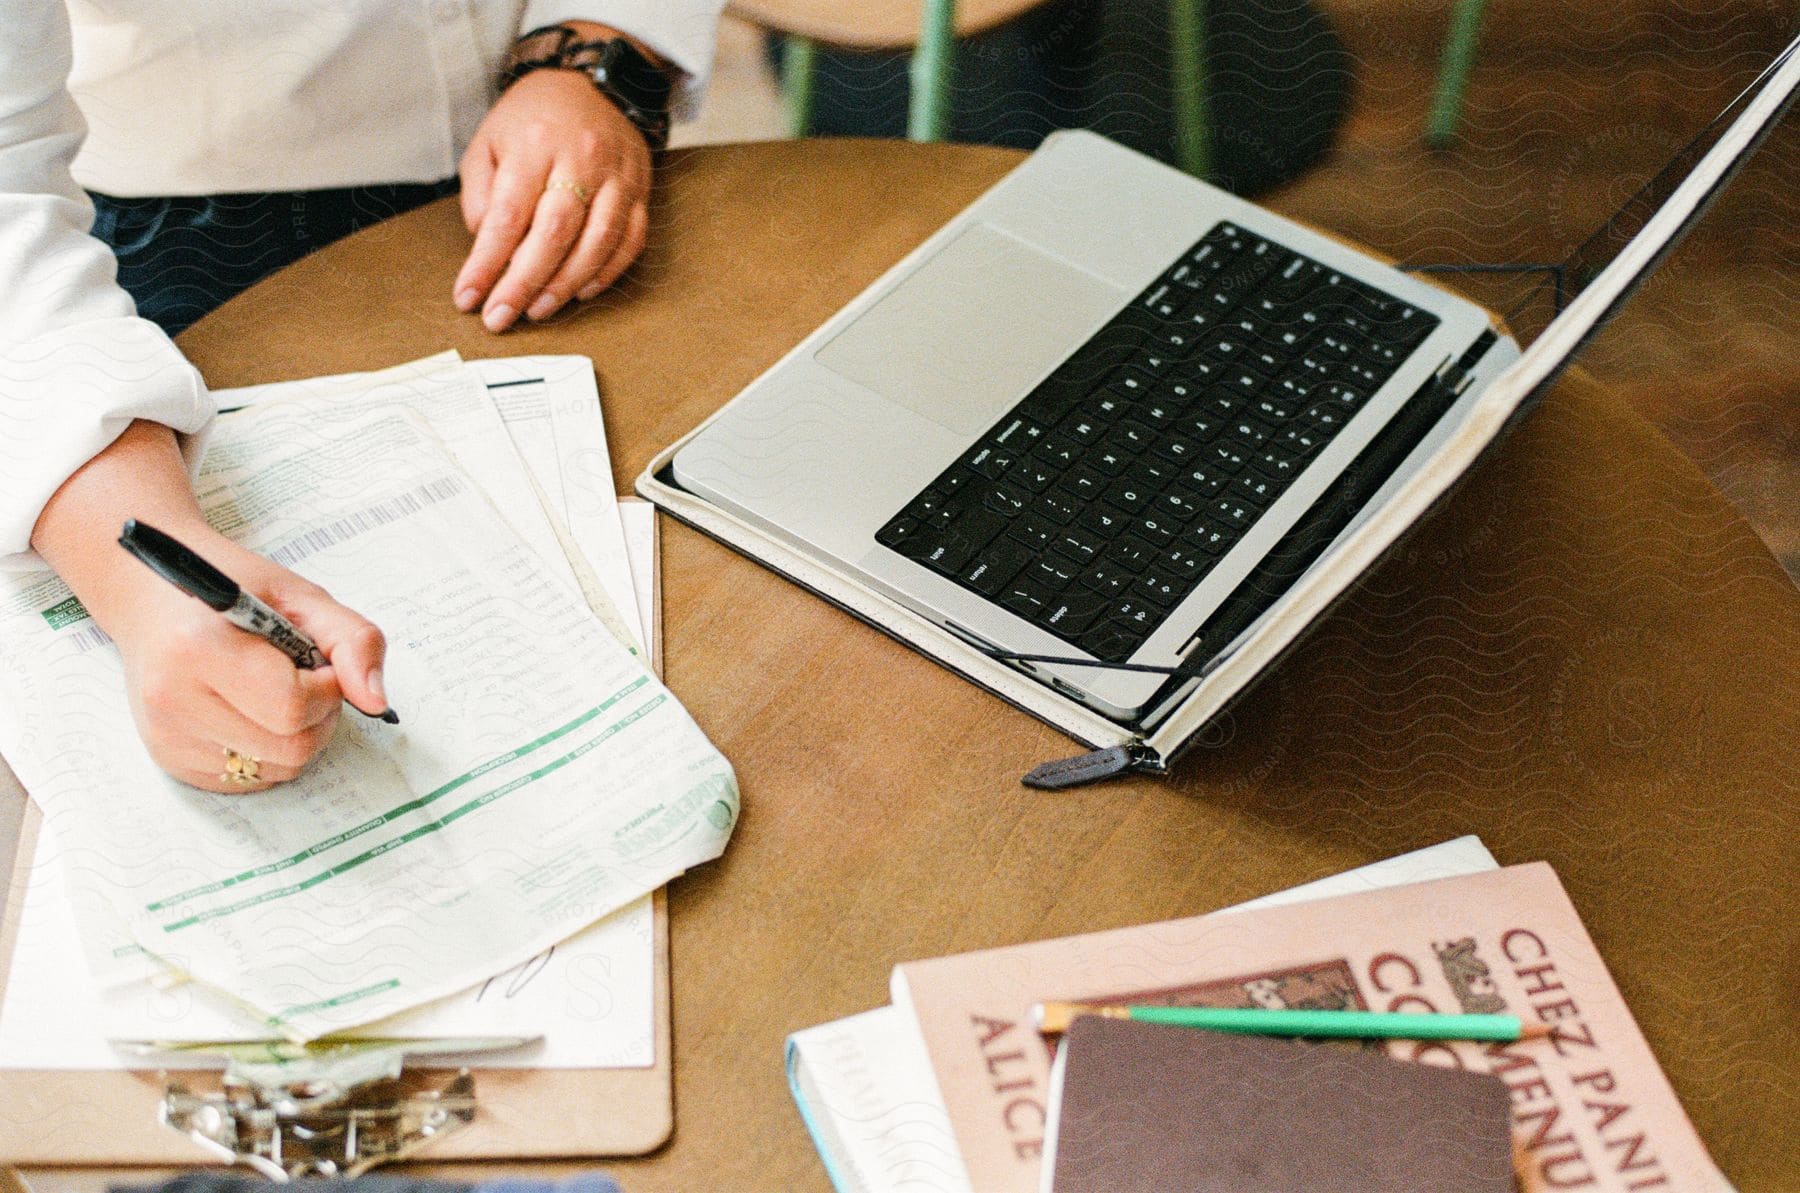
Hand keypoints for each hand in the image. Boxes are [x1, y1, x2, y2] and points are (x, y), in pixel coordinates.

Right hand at [108, 529, 389, 792]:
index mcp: (197, 648)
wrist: (151, 596)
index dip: (325, 687)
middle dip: (318, 714)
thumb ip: (352, 641)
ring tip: (273, 690)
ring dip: (297, 735)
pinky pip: (252, 780)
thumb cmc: (229, 590)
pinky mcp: (171, 761)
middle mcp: (172, 700)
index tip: (315, 661)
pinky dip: (270, 751)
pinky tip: (252, 711)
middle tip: (301, 677)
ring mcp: (167, 737)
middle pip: (291, 748)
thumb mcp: (300, 596)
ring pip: (277, 769)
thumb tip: (376, 701)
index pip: (293, 706)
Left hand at [454, 67, 652, 331]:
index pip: (507, 216)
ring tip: (537, 311)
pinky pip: (630, 242)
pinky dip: (606, 274)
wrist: (591, 83)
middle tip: (500, 318)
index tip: (468, 297)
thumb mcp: (489, 141)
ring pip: (597, 243)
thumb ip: (481, 193)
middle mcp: (580, 160)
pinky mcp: (640, 191)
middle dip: (523, 284)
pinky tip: (581, 292)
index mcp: (534, 145)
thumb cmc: (532, 119)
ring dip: (565, 286)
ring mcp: (617, 177)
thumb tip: (486, 246)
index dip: (487, 263)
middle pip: (554, 234)